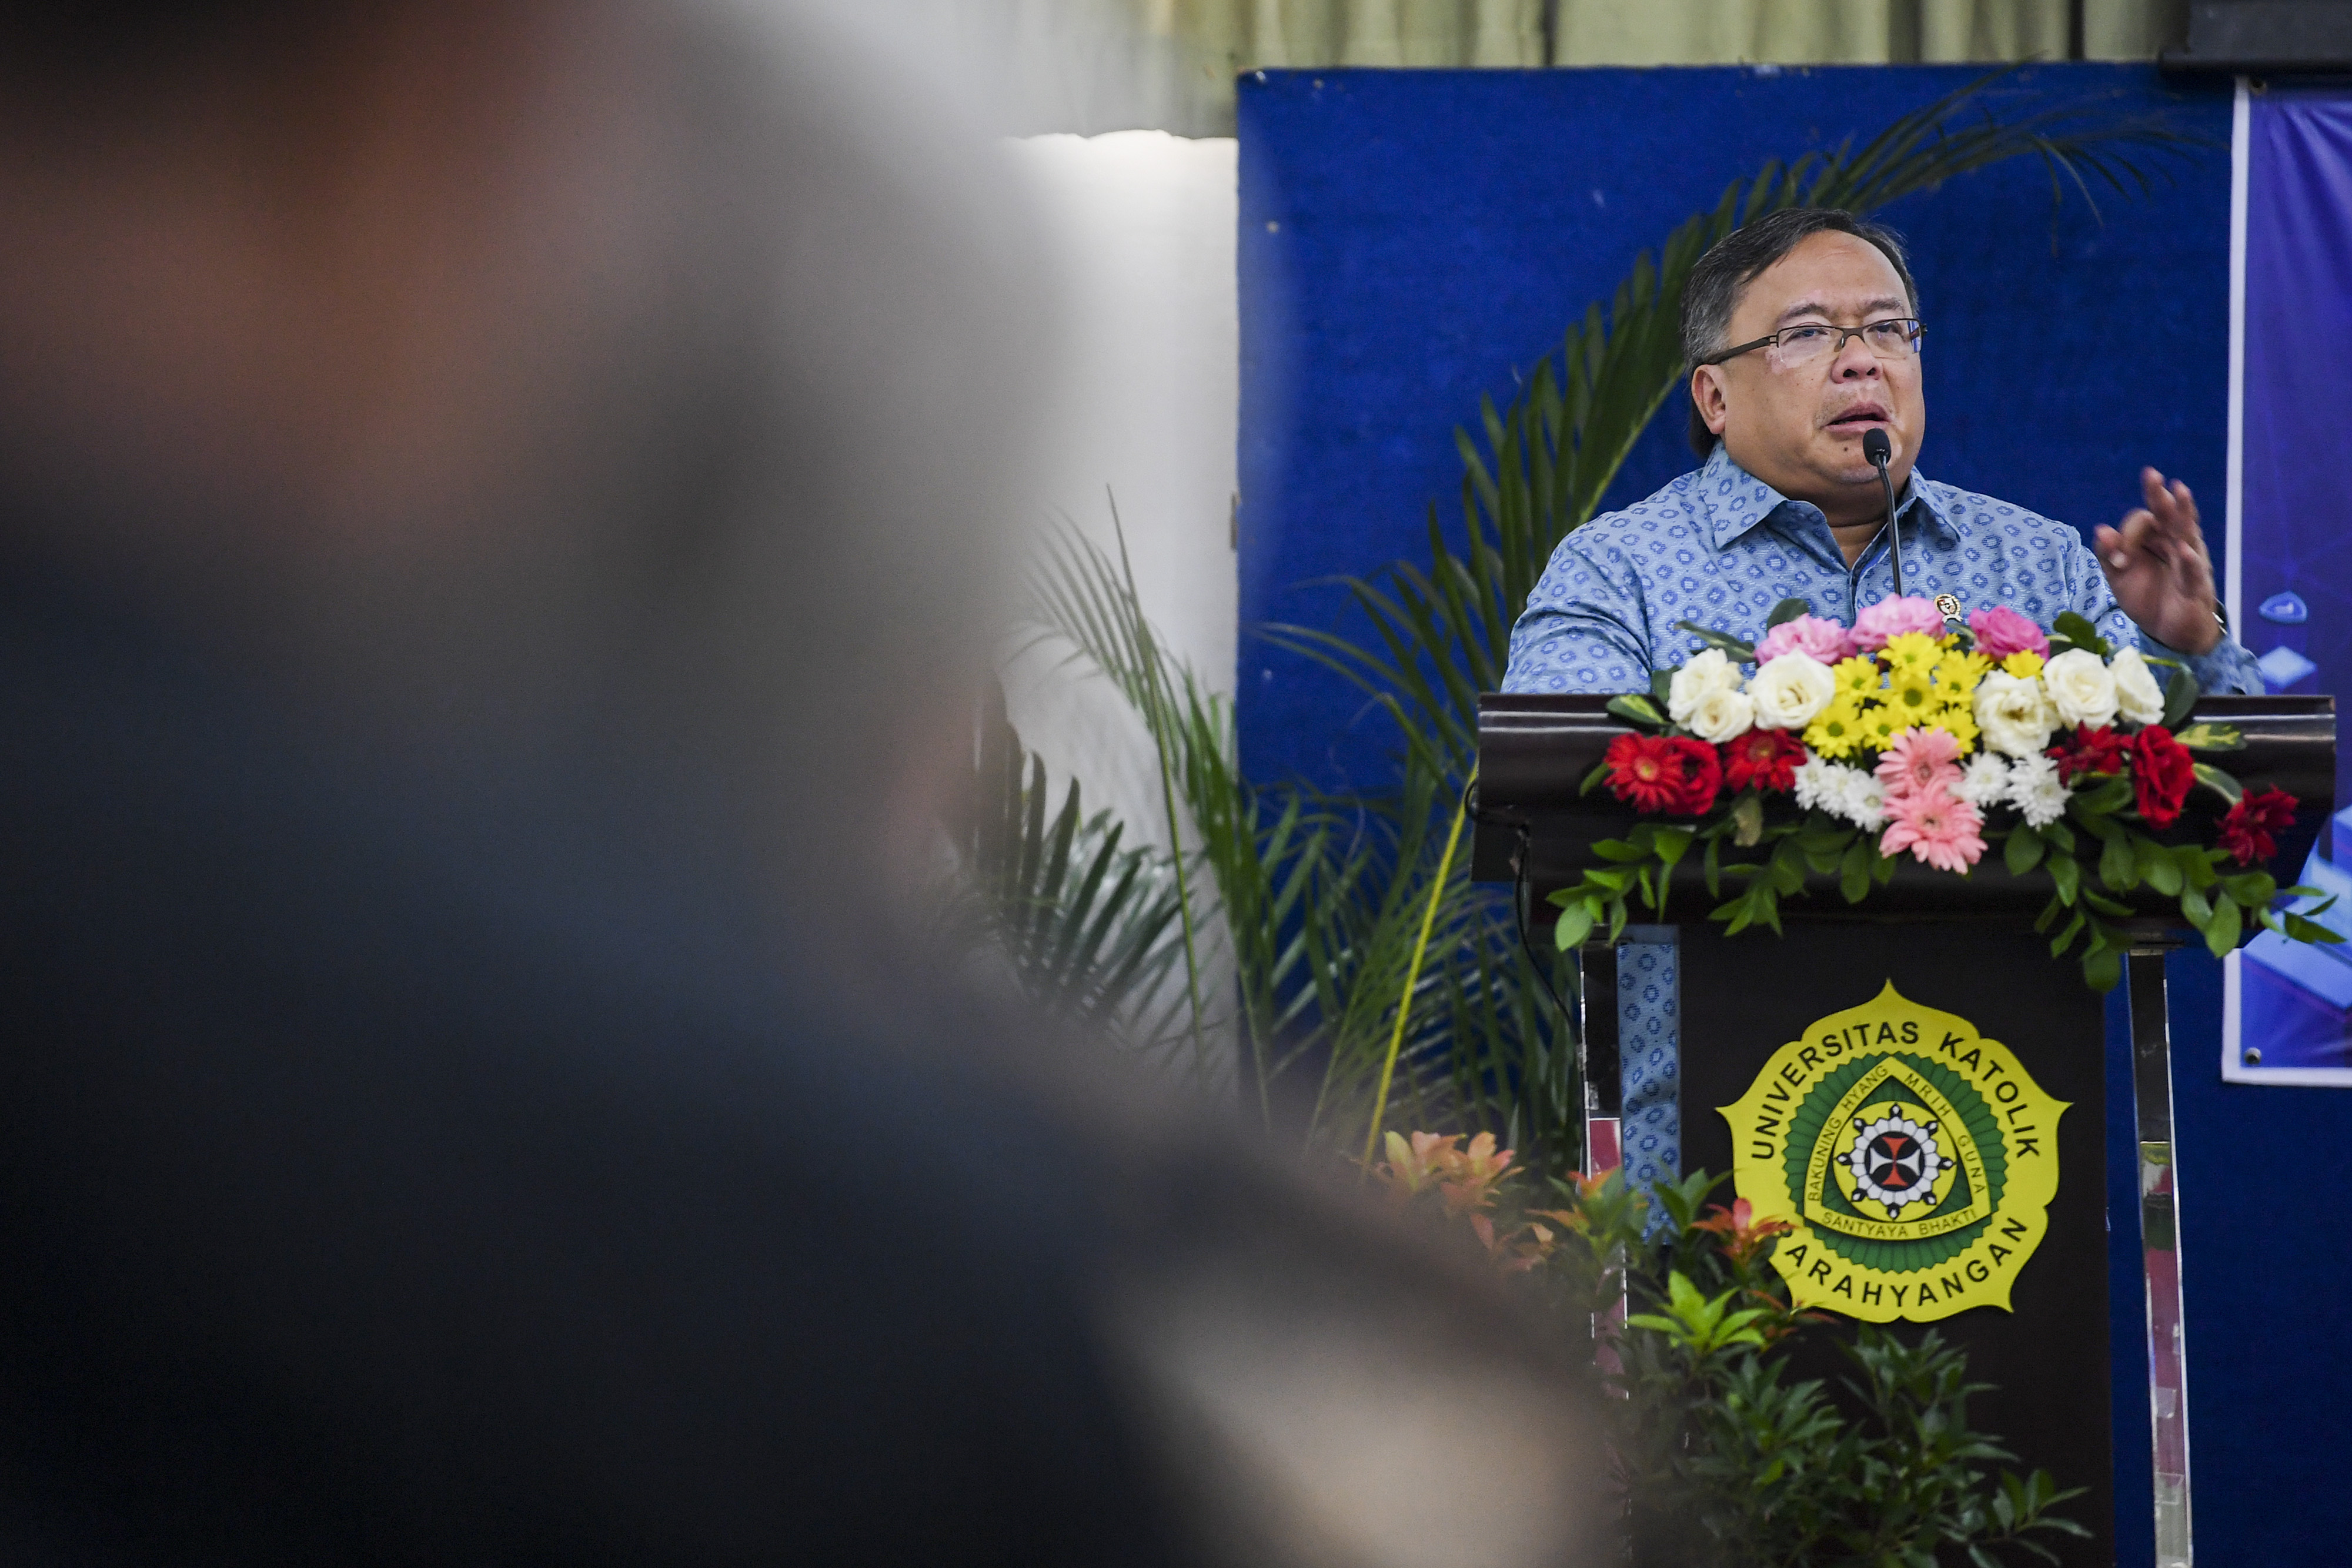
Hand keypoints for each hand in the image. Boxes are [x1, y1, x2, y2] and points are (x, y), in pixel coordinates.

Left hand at [2094, 468, 2220, 655]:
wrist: (2169, 631)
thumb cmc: (2147, 596)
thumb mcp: (2119, 575)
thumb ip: (2108, 553)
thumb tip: (2100, 528)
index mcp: (2156, 539)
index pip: (2141, 522)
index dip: (2125, 537)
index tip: (2117, 560)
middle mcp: (2175, 544)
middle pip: (2167, 516)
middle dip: (2159, 496)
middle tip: (2150, 474)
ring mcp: (2189, 562)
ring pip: (2185, 534)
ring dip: (2182, 513)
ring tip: (2178, 491)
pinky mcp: (2195, 585)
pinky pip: (2193, 571)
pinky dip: (2189, 561)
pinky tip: (2184, 550)